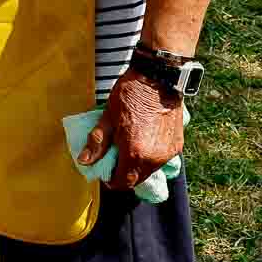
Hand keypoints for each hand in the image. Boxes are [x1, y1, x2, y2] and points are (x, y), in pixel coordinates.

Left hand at [77, 68, 183, 190]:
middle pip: (136, 179)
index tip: (104, 171)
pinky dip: (149, 158)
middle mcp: (154, 158)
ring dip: (136, 167)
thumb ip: (97, 143)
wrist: (158, 78)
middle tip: (113, 160)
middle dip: (123, 175)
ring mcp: (168, 153)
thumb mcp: (107, 117)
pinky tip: (142, 142)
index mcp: (134, 152)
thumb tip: (85, 161)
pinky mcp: (177, 146)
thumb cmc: (130, 95)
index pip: (123, 182)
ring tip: (127, 149)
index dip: (110, 180)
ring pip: (149, 171)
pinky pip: (160, 161)